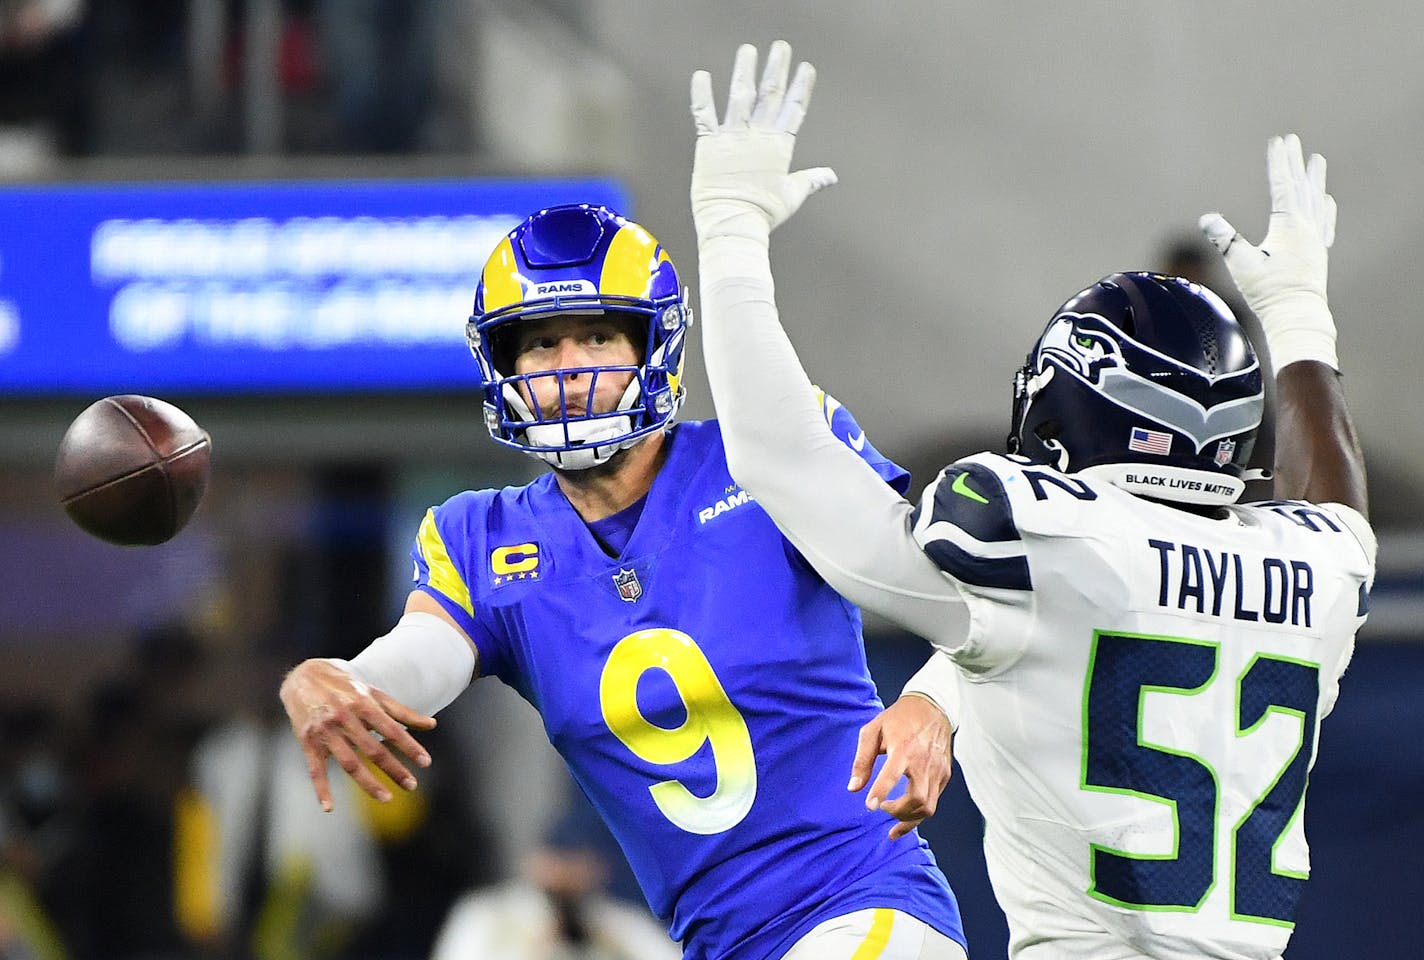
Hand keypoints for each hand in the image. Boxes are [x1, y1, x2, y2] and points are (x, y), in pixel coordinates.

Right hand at [280, 658, 435, 811]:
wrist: (303, 675)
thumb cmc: (345, 685)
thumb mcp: (374, 693)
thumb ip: (402, 712)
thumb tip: (432, 725)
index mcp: (363, 704)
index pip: (392, 730)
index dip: (410, 747)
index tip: (425, 762)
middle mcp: (345, 718)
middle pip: (373, 750)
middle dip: (394, 769)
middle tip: (412, 785)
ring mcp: (325, 732)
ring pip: (349, 763)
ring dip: (368, 783)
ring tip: (386, 798)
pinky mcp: (308, 742)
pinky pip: (315, 769)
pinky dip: (321, 789)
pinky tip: (329, 807)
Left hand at [690, 40, 837, 242]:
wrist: (734, 224)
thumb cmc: (764, 213)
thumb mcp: (793, 195)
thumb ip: (812, 180)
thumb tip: (832, 176)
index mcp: (779, 146)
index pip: (794, 110)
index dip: (801, 88)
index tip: (806, 67)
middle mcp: (758, 136)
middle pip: (770, 95)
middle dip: (776, 69)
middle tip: (780, 47)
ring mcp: (733, 138)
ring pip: (740, 97)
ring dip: (744, 71)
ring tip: (747, 50)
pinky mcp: (709, 145)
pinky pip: (704, 115)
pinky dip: (702, 94)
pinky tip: (701, 75)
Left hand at [848, 693, 953, 840]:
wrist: (932, 706)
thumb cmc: (899, 718)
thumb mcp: (873, 730)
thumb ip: (862, 760)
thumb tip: (853, 788)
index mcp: (903, 748)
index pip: (892, 775)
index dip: (881, 792)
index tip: (870, 806)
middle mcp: (924, 762)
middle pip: (916, 800)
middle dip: (898, 812)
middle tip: (883, 808)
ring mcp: (937, 770)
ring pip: (928, 807)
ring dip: (910, 819)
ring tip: (894, 821)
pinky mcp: (945, 774)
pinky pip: (934, 801)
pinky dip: (920, 813)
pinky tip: (907, 815)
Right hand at [1198, 134, 1337, 369]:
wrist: (1297, 315)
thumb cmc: (1269, 292)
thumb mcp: (1240, 264)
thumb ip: (1225, 239)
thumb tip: (1207, 218)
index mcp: (1290, 224)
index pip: (1282, 185)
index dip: (1278, 162)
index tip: (1278, 141)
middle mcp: (1307, 226)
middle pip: (1301, 186)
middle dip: (1295, 162)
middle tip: (1294, 140)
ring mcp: (1316, 239)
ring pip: (1317, 199)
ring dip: (1314, 179)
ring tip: (1317, 161)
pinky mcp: (1319, 252)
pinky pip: (1325, 220)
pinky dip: (1324, 205)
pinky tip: (1326, 201)